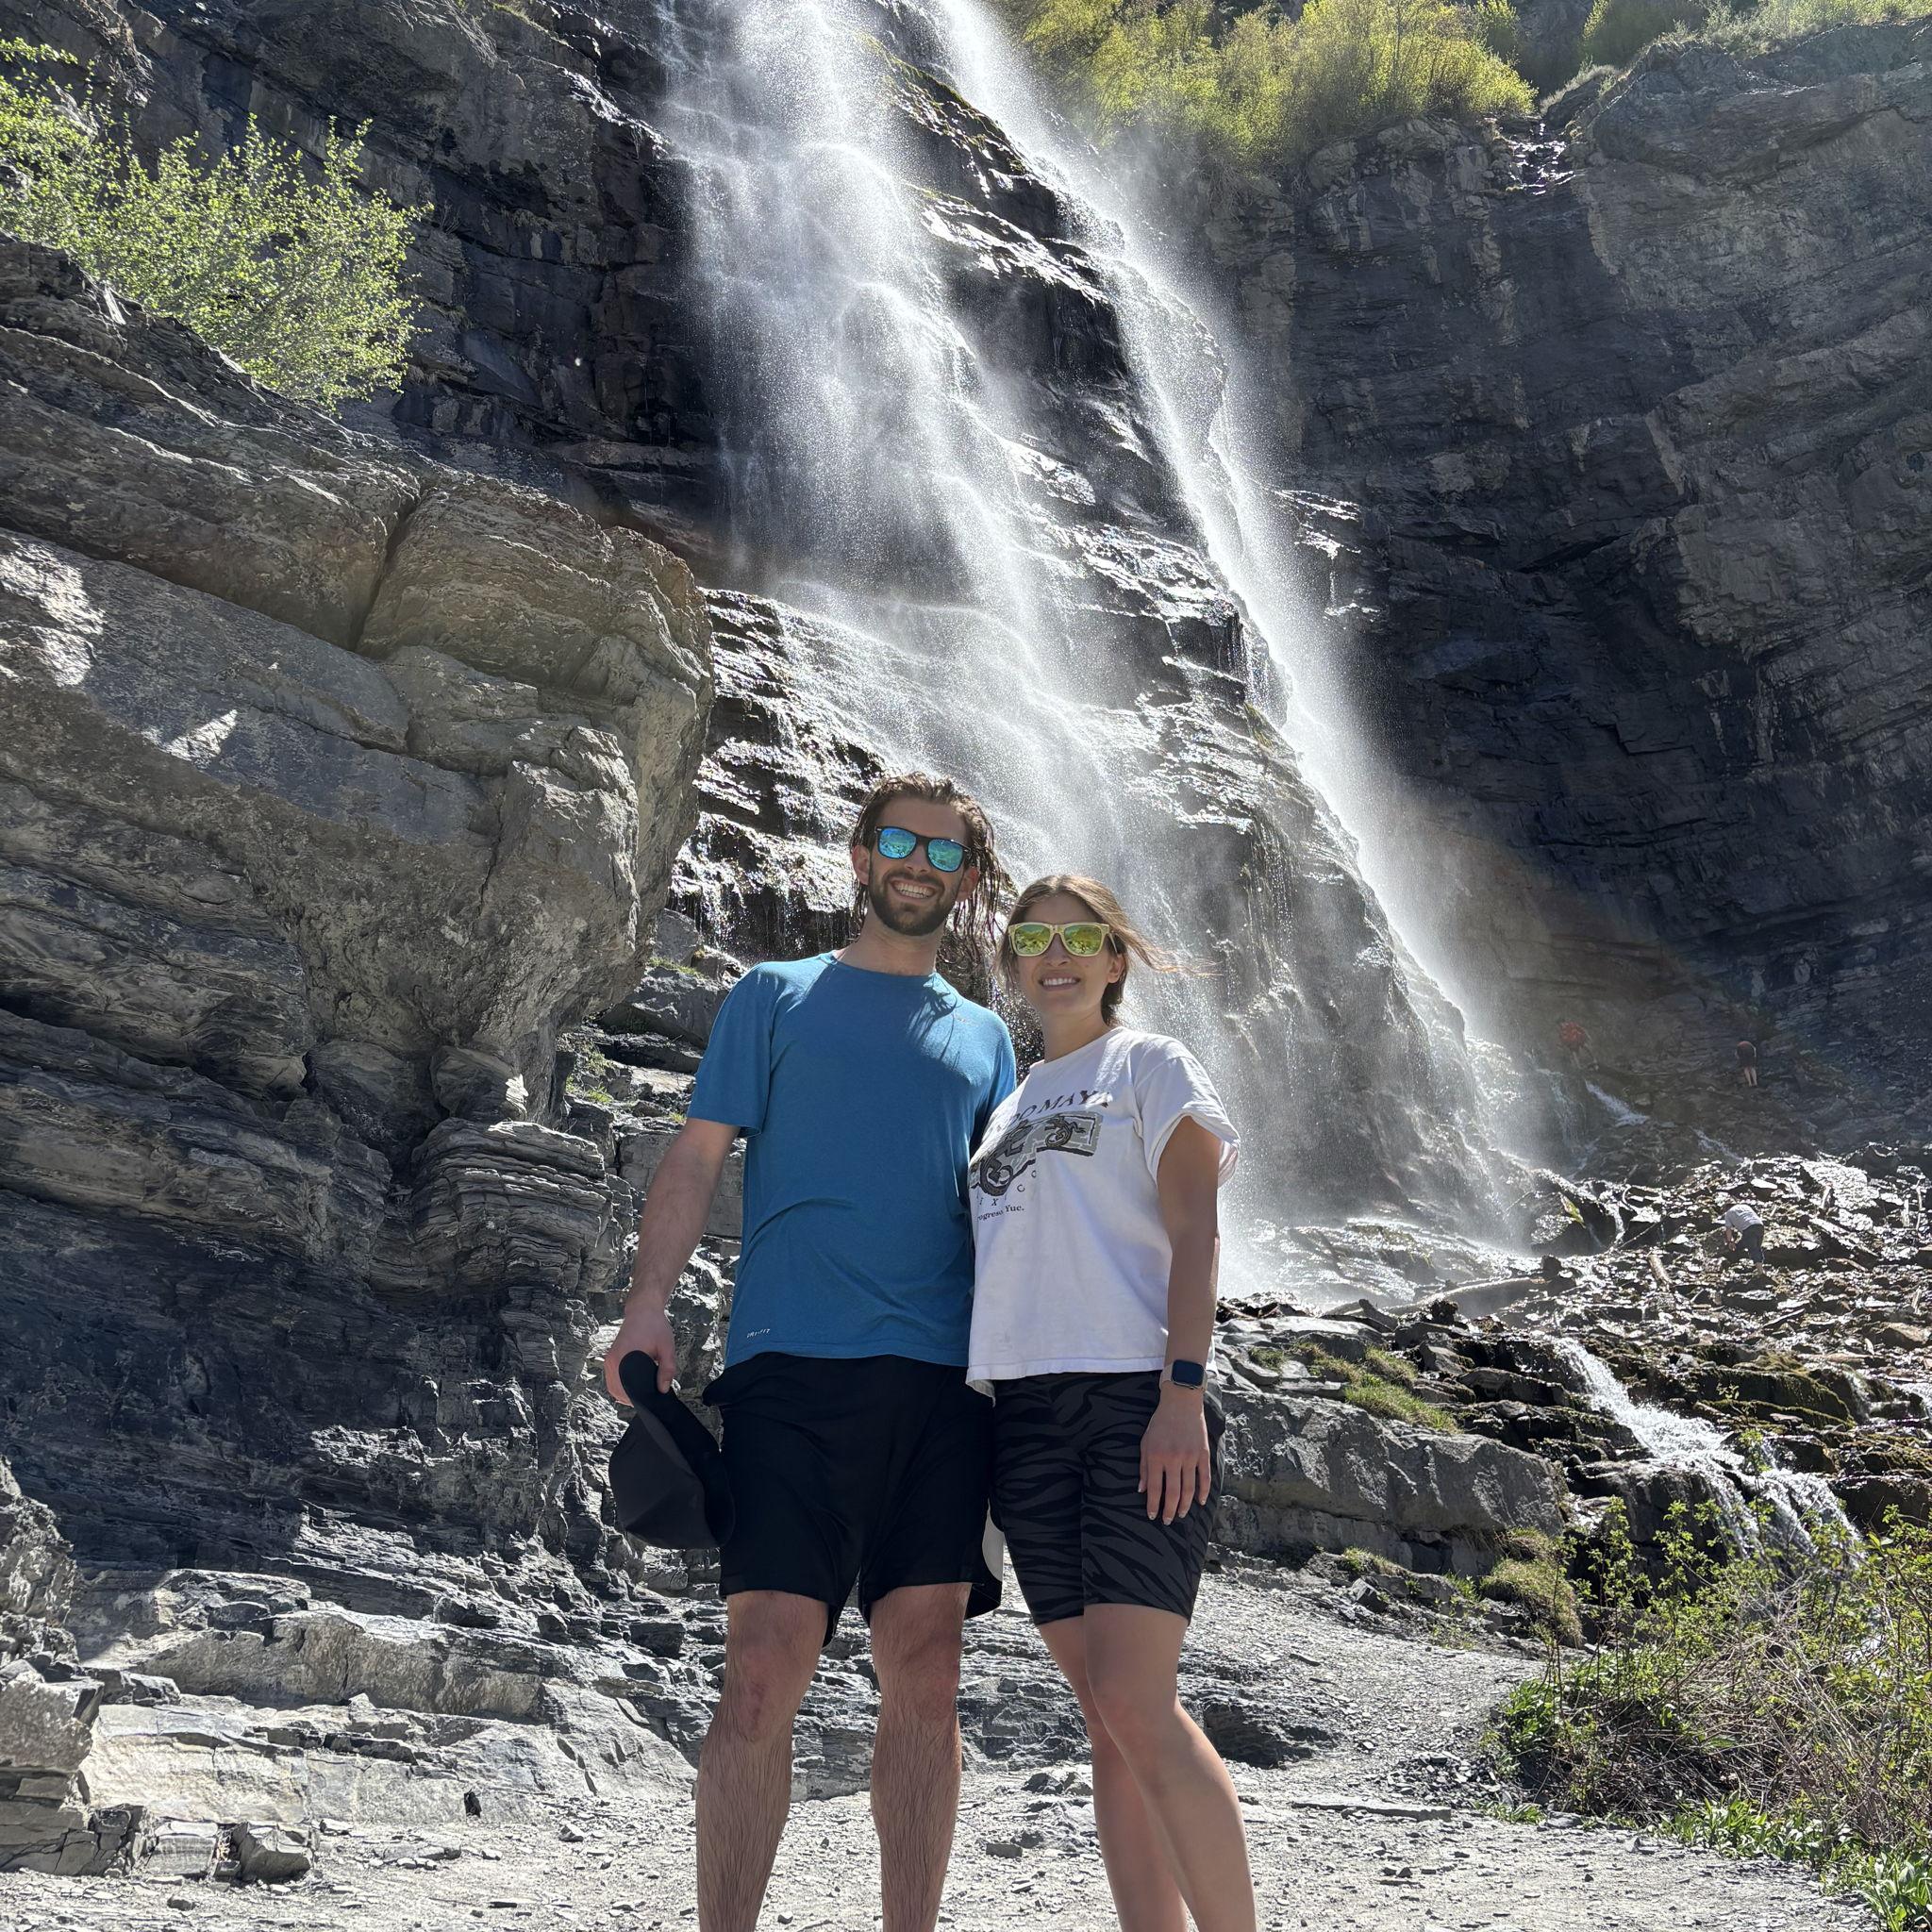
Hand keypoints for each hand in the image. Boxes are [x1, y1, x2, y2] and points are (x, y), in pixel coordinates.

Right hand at [603, 1305, 676, 1404]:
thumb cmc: (655, 1326)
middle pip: (617, 1391)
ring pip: (612, 1387)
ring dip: (624, 1393)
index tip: (650, 1399)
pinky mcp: (610, 1357)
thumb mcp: (666, 1347)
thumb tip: (662, 1389)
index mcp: (623, 1358)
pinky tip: (633, 1387)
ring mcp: (609, 1359)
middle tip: (649, 1397)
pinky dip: (620, 1385)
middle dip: (632, 1398)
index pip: (625, 1390)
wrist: (643, 1309)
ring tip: (642, 1394)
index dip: (638, 1398)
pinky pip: (611, 1379)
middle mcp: (612, 1360)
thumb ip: (667, 1369)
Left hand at [1139, 1388, 1210, 1523]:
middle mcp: (1173, 1459)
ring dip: (1185, 1506)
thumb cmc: (1160, 1423)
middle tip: (1167, 1521)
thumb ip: (1144, 1467)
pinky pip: (1204, 1478)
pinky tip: (1200, 1502)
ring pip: (1189, 1489)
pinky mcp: (1203, 1454)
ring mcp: (1190, 1457)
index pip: (1155, 1488)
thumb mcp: (1145, 1442)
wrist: (1181, 1403)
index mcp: (1156, 1456)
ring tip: (1181, 1514)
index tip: (1152, 1516)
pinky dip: (1203, 1492)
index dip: (1153, 1505)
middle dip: (1169, 1510)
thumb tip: (1142, 1490)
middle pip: (1173, 1493)